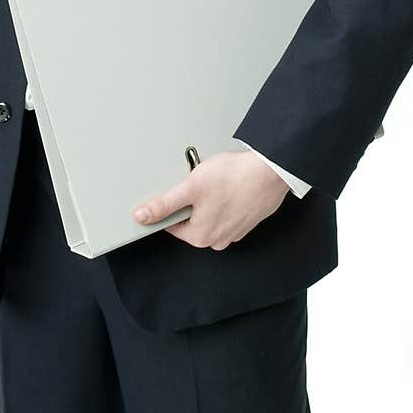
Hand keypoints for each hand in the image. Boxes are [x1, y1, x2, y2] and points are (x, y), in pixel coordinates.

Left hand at [132, 149, 289, 248]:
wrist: (270, 172)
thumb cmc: (234, 178)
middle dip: (193, 201)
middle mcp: (218, 240)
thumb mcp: (190, 187)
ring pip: (210, 214)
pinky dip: (225, 200)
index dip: (172, 204)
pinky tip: (229, 186)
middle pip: (191, 220)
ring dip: (209, 200)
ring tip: (217, 183)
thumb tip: (142, 217)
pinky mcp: (246, 221)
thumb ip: (164, 205)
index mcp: (201, 237)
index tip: (180, 191)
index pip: (172, 224)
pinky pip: (226, 212)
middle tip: (201, 184)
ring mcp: (234, 232)